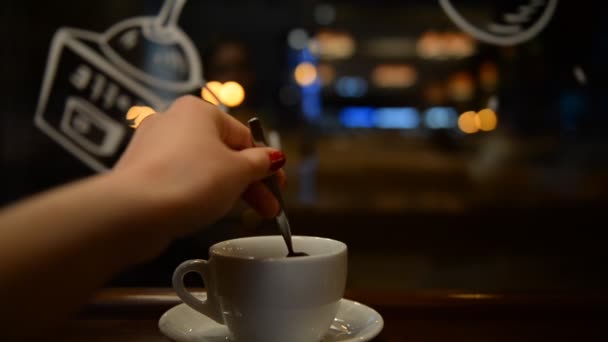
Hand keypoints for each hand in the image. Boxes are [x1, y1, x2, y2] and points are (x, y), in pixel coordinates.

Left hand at [114, 96, 285, 237]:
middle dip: (249, 182)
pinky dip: (198, 191)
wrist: (135, 211)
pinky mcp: (141, 171)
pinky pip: (180, 178)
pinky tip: (207, 209)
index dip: (266, 165)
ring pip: (202, 166)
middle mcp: (173, 120)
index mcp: (199, 110)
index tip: (278, 187)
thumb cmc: (189, 181)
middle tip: (267, 207)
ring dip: (226, 188)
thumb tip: (273, 157)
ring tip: (240, 212)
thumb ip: (260, 163)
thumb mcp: (238, 172)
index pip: (244, 137)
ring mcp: (153, 146)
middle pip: (223, 152)